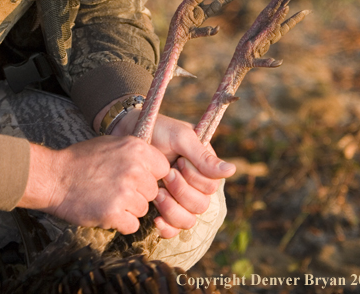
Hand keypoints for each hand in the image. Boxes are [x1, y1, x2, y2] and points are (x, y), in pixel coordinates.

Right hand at [18, 135, 169, 234]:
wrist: (53, 177)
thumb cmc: (80, 160)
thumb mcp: (110, 143)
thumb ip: (135, 153)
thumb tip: (154, 165)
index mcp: (136, 149)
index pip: (163, 169)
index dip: (150, 176)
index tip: (137, 179)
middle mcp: (134, 169)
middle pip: (154, 192)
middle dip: (139, 194)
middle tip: (116, 189)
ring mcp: (125, 192)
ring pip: (143, 210)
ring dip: (128, 209)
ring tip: (107, 198)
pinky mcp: (114, 213)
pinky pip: (132, 225)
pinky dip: (120, 223)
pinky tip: (105, 211)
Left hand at [110, 106, 235, 237]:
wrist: (128, 134)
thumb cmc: (157, 131)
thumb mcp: (180, 138)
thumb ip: (203, 156)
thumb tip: (232, 171)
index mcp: (204, 169)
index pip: (211, 187)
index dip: (194, 178)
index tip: (179, 161)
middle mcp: (194, 187)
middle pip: (201, 206)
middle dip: (181, 191)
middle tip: (166, 174)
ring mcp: (179, 199)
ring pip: (188, 220)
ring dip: (172, 208)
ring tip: (158, 192)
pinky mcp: (163, 209)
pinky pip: (173, 230)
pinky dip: (167, 227)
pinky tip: (156, 217)